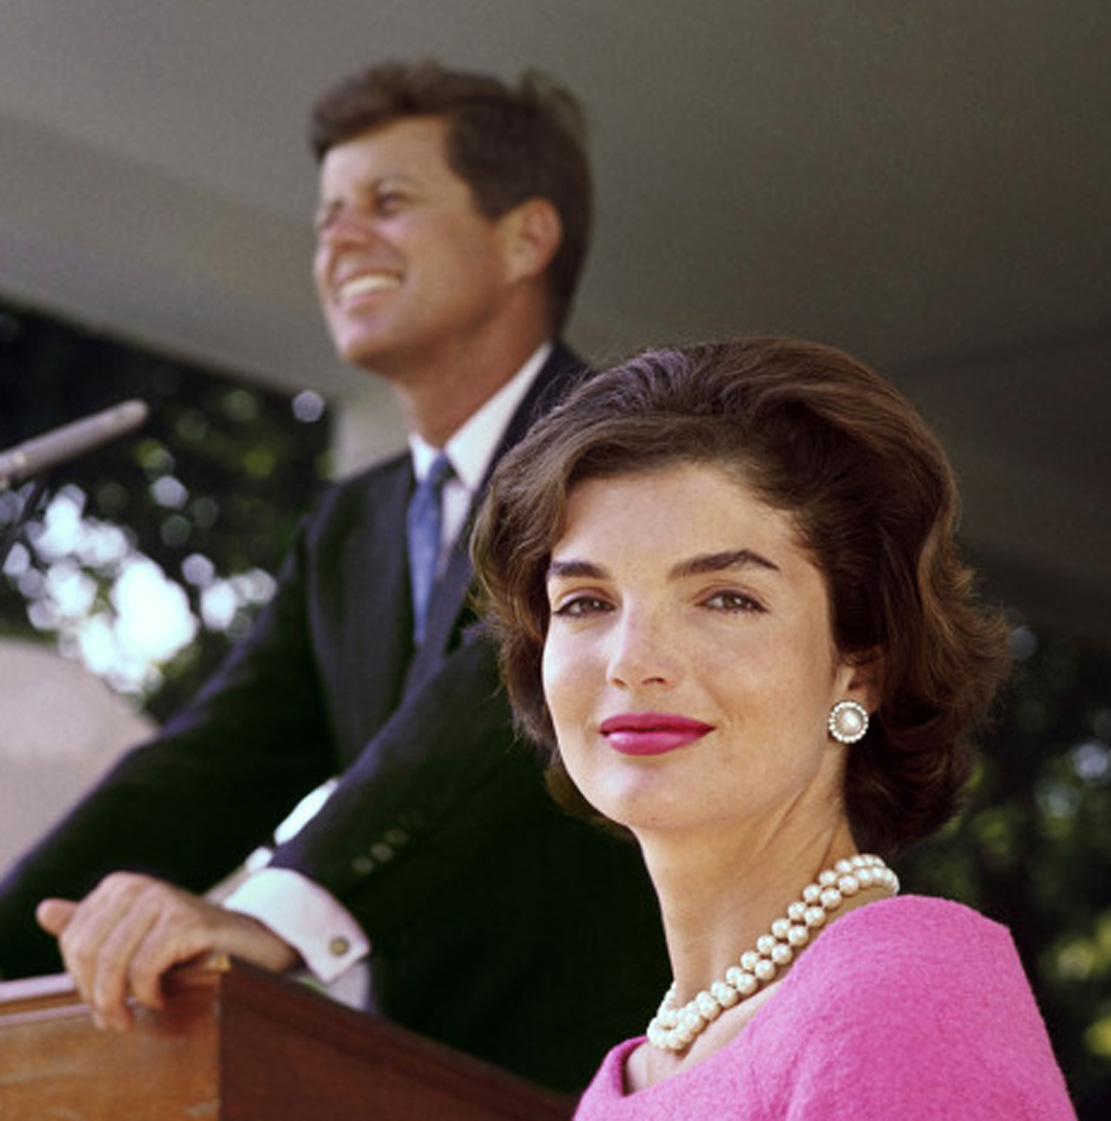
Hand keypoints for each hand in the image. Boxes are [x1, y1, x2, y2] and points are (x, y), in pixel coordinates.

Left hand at [36, 872, 299, 1030]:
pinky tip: (160, 998)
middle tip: (114, 1019)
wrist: (250, 943)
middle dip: (96, 995)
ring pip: (112, 963)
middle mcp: (138, 886)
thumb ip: (91, 925)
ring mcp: (164, 899)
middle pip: (87, 952)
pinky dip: (147, 993)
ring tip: (132, 1017)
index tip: (102, 1002)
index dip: (81, 980)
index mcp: (120, 887)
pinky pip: (145, 967)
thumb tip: (44, 910)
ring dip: (117, 1002)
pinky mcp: (187, 921)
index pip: (73, 940)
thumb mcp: (135, 934)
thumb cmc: (189, 944)